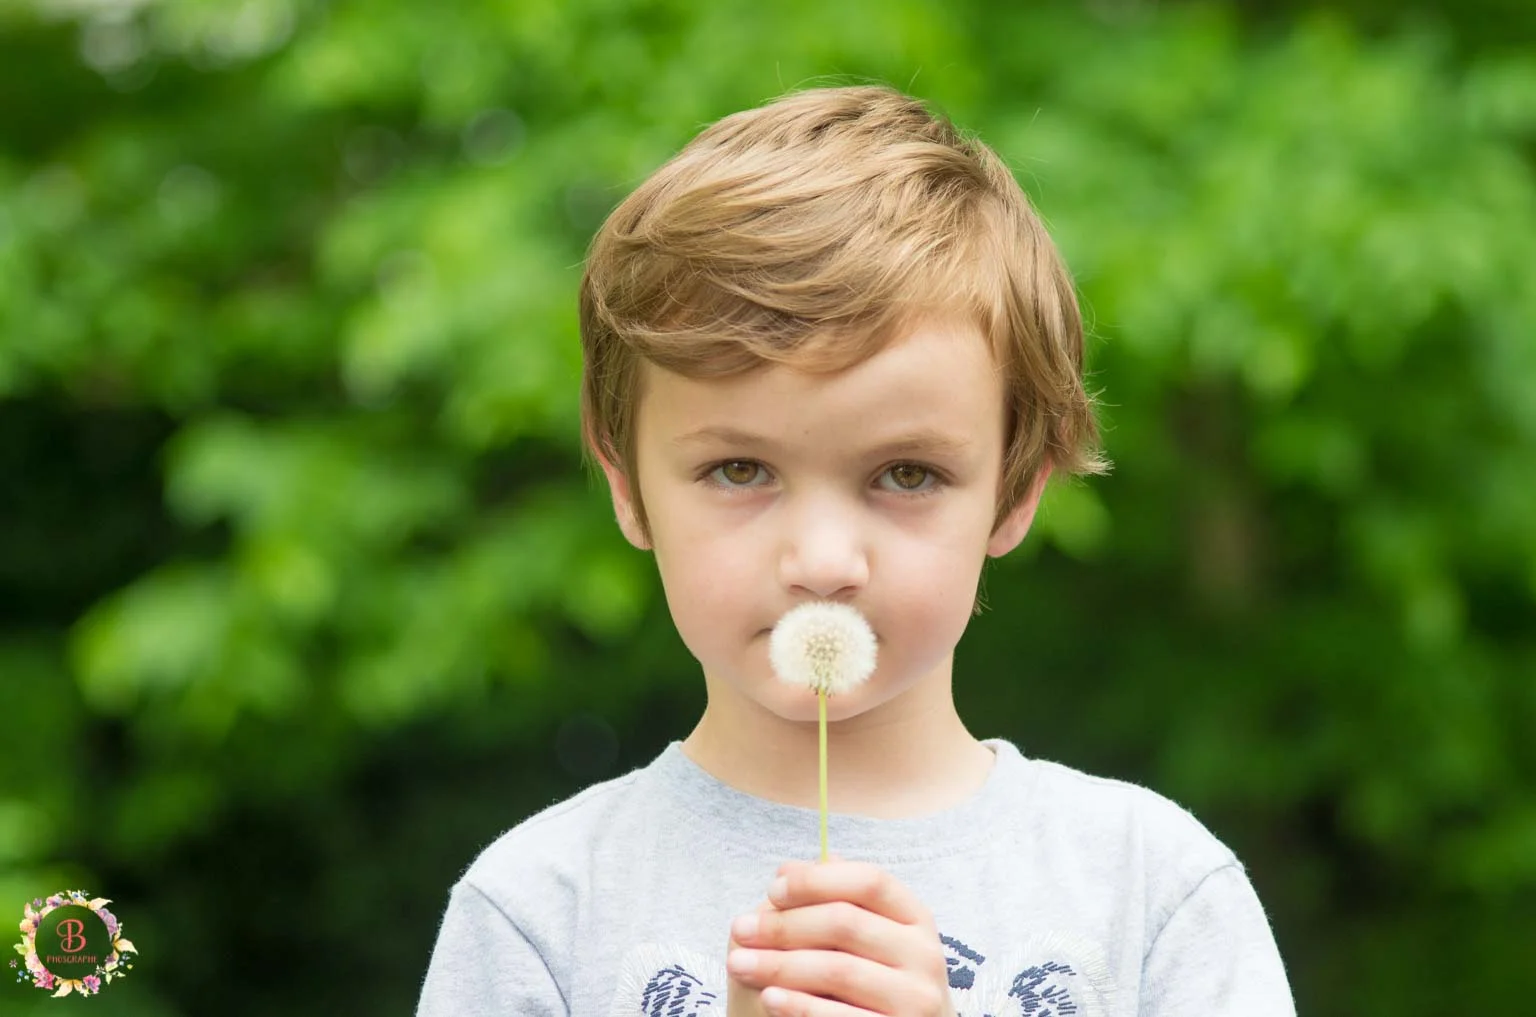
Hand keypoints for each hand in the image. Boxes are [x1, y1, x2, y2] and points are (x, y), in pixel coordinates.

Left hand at [725, 856, 955, 1016]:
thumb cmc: (874, 977)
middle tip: (739, 929)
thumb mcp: (862, 933)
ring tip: (739, 963)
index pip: (869, 881)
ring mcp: (915, 997)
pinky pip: (841, 1016)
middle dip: (784, 925)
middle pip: (846, 923)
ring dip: (779, 965)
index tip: (772, 888)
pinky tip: (769, 998)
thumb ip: (832, 899)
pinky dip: (800, 1005)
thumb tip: (787, 869)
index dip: (817, 880)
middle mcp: (924, 954)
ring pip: (839, 970)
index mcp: (914, 917)